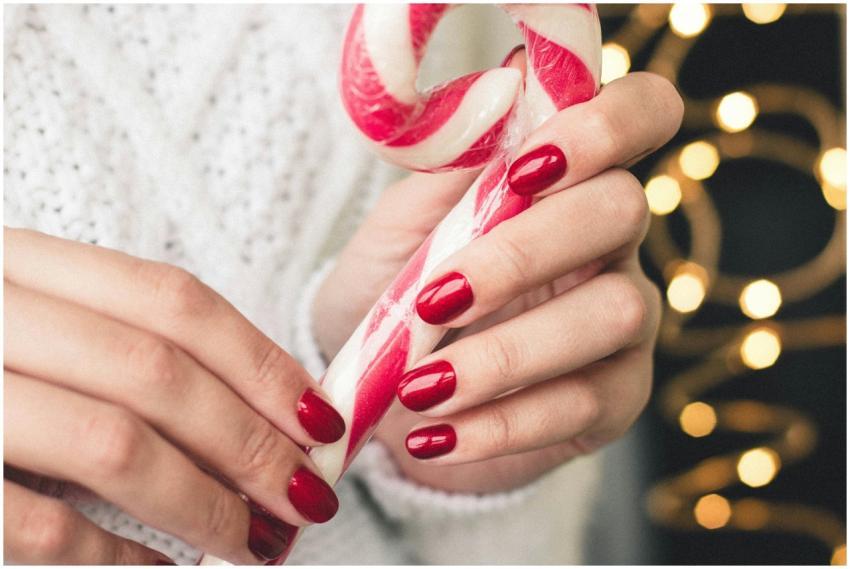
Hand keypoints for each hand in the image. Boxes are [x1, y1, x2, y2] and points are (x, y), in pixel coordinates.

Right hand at [4, 229, 345, 563]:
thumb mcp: (33, 324)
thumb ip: (123, 349)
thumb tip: (266, 409)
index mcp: (18, 263)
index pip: (174, 302)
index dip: (261, 362)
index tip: (319, 418)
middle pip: (157, 372)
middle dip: (251, 442)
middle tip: (307, 496)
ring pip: (111, 444)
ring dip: (205, 503)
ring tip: (257, 541)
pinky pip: (40, 525)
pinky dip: (118, 556)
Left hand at [313, 71, 682, 492]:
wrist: (381, 392)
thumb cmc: (394, 294)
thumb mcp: (401, 230)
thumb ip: (449, 169)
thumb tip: (505, 84)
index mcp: (565, 183)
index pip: (639, 116)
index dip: (605, 124)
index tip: (525, 165)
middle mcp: (609, 244)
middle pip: (622, 211)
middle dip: (524, 252)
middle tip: (434, 298)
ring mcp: (622, 324)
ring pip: (612, 315)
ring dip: (506, 352)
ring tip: (420, 386)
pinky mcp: (614, 400)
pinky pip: (580, 405)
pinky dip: (500, 424)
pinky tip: (434, 436)